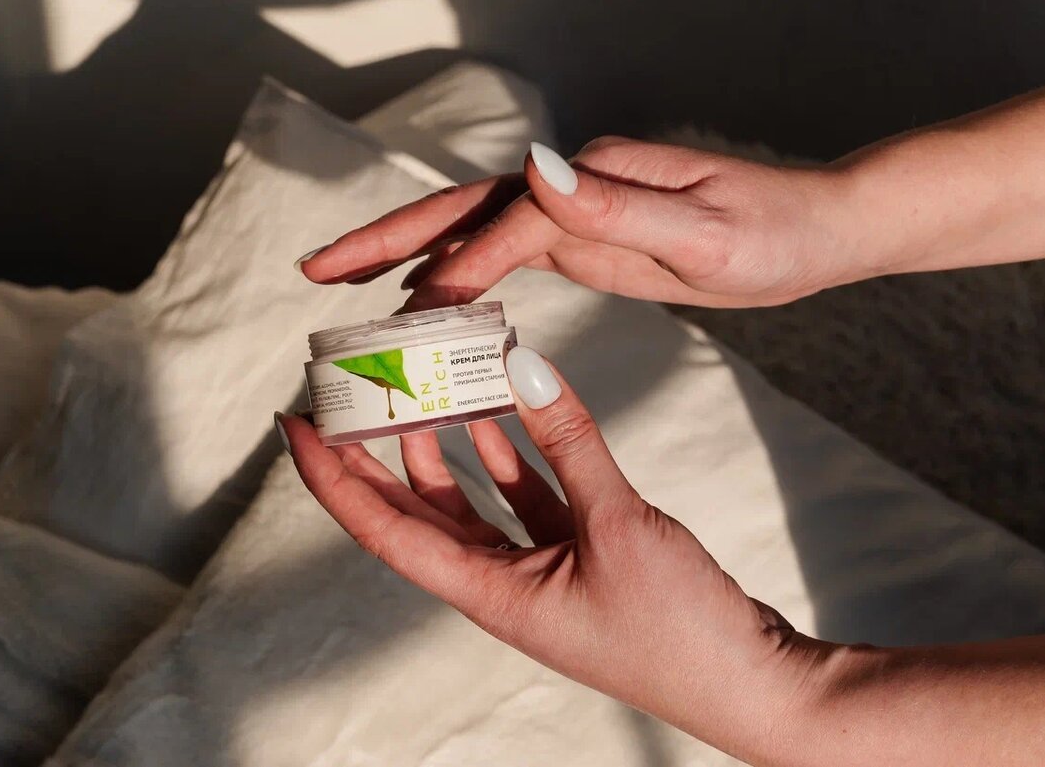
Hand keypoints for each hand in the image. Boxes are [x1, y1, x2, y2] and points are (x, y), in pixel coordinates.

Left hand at [277, 347, 829, 763]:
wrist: (748, 679)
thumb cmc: (679, 628)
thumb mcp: (619, 522)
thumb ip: (569, 440)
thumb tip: (521, 365)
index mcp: (486, 593)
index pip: (382, 528)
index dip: (333, 477)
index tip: (295, 423)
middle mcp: (497, 584)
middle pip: (413, 510)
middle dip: (378, 451)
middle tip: (355, 390)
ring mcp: (535, 572)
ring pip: (469, 498)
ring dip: (446, 443)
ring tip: (422, 383)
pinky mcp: (576, 557)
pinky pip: (524, 494)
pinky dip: (511, 451)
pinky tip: (502, 406)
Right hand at [297, 137, 868, 309]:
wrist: (816, 230)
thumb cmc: (772, 233)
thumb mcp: (705, 232)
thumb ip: (619, 205)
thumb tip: (536, 166)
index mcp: (596, 178)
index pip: (508, 221)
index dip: (459, 263)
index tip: (414, 311)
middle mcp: (573, 185)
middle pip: (460, 207)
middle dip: (384, 237)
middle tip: (315, 268)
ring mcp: (575, 207)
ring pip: (472, 230)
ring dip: (407, 254)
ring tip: (348, 287)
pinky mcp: (585, 234)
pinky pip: (503, 253)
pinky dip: (457, 272)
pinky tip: (432, 295)